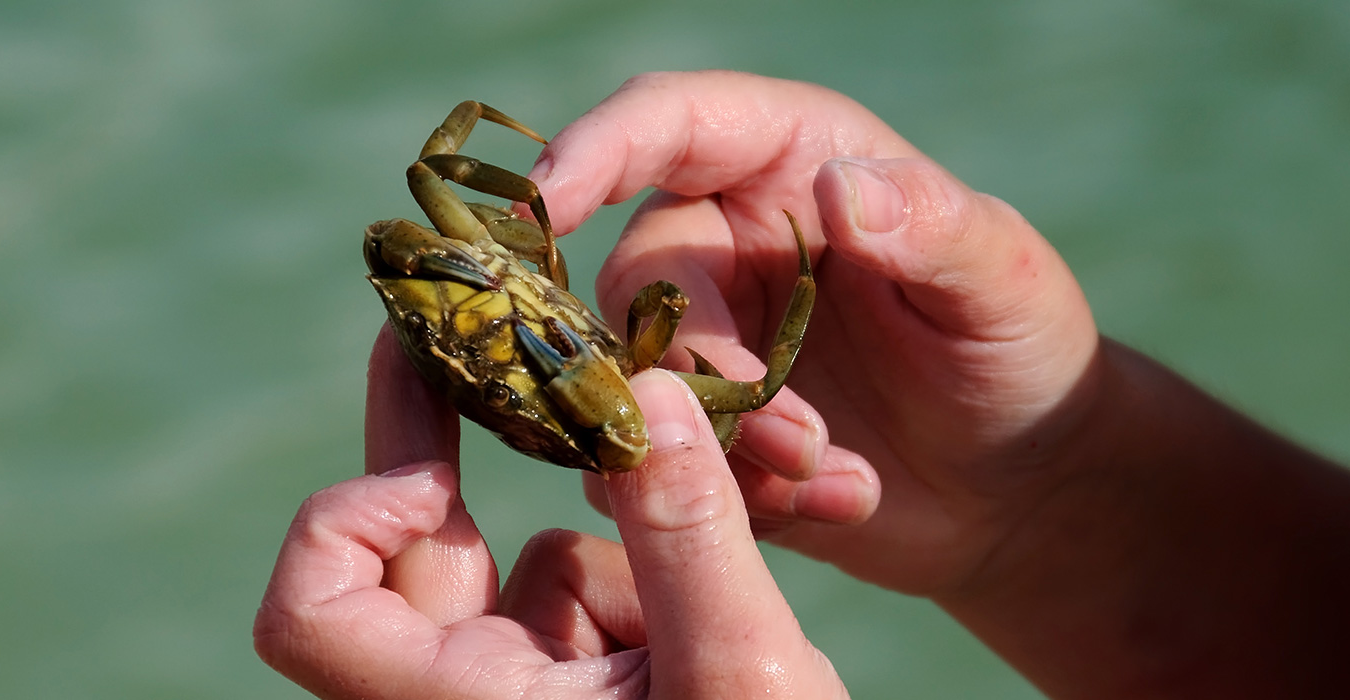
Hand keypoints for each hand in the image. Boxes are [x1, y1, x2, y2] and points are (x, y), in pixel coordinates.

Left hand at [252, 327, 847, 697]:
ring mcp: (522, 695)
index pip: (310, 613)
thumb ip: (690, 532)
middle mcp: (468, 699)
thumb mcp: (741, 672)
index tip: (434, 478)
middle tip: (470, 317)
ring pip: (535, 567)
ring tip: (712, 607)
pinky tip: (714, 631)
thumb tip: (641, 383)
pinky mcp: (577, 689)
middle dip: (443, 435)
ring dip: (615, 554)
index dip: (345, 521)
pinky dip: (646, 584)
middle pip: (409, 554)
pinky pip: (587, 594)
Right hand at [534, 71, 1099, 594]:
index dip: (595, 147)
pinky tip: (837, 504)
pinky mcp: (698, 436)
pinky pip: (656, 465)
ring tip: (837, 478)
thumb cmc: (1022, 354)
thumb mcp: (1006, 282)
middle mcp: (728, 244)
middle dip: (702, 369)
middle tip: (800, 441)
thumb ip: (935, 223)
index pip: (669, 124)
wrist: (1019, 486)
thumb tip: (839, 188)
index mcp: (791, 165)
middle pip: (636, 281)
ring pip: (635, 385)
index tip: (545, 200)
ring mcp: (706, 345)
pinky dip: (735, 500)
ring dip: (720, 447)